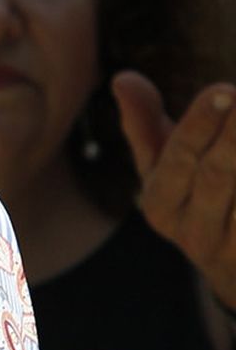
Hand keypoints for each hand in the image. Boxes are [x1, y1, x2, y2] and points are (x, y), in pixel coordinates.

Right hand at [112, 71, 235, 310]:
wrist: (233, 271)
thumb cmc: (193, 198)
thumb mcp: (161, 168)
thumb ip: (143, 123)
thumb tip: (123, 77)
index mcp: (160, 205)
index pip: (178, 158)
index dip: (199, 124)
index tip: (224, 90)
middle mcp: (193, 232)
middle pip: (217, 177)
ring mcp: (233, 251)